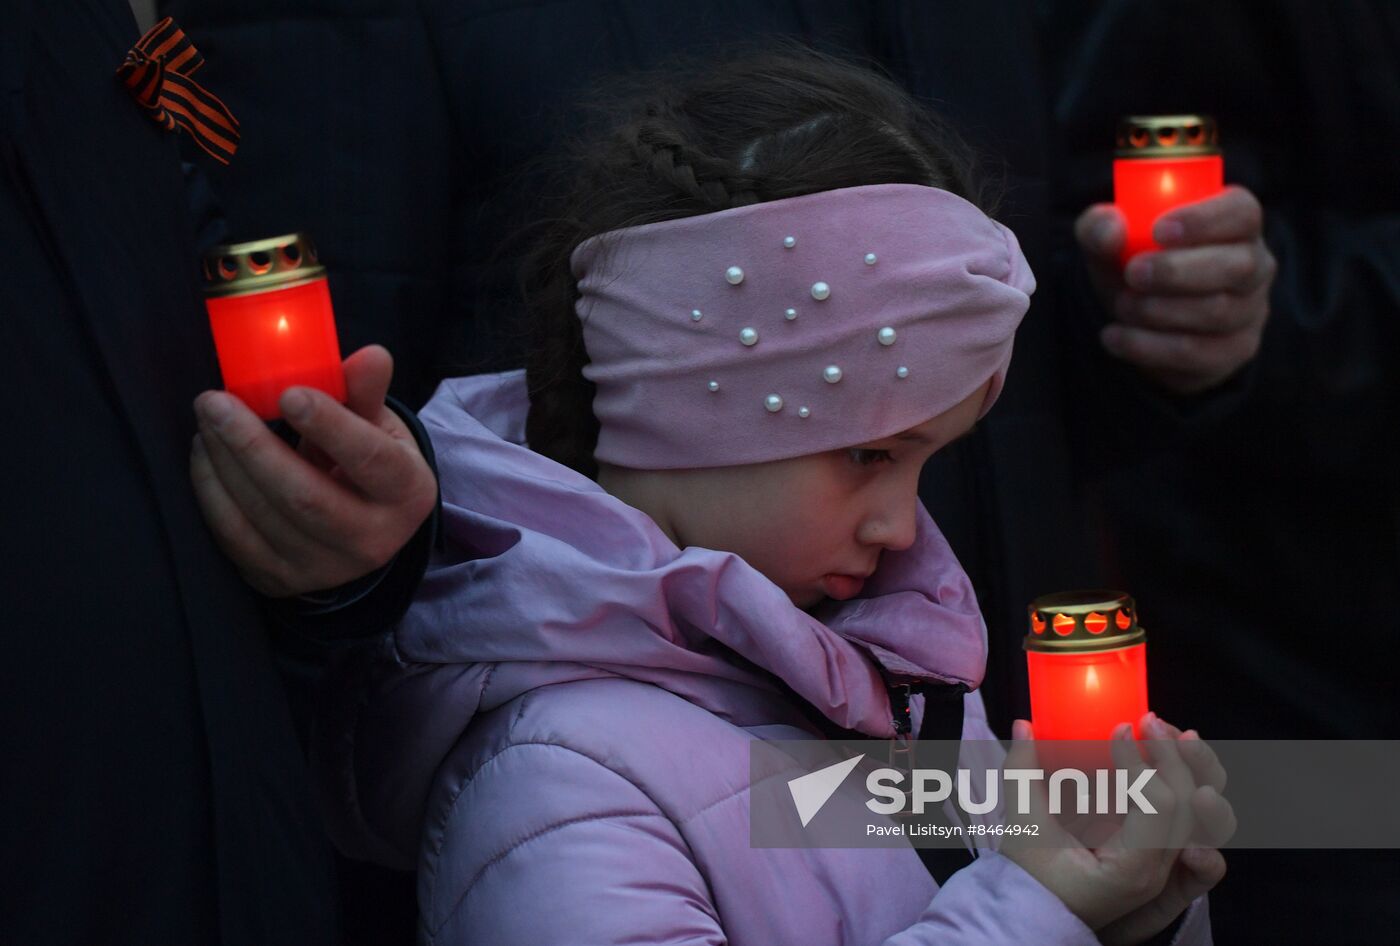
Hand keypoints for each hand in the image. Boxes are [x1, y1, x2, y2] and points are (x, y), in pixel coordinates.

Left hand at [189, 345, 436, 597]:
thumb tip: (371, 355)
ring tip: (207, 419)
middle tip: (215, 402)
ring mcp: (323, 567)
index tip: (289, 392)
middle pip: (305, 497)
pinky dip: (210, 491)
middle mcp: (371, 541)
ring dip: (224, 462)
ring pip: (263, 516)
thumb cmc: (368, 463)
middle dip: (253, 446)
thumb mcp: (380, 427)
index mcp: (406, 494)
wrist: (361, 529)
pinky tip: (204, 454)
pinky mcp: (280, 579)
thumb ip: (366, 392)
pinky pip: (234, 537)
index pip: (370, 461)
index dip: (330, 427)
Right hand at [1000, 714, 1232, 942]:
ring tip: (1177, 734)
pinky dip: (1188, 784)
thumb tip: (1023, 725)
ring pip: (1204, 814)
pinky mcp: (1160, 852)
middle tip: (1147, 721)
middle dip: (1174, 756)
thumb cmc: (1032, 883)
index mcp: (1132, 870)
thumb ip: (1022, 774)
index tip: (1116, 731)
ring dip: (1195, 770)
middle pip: (1189, 806)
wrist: (1040, 918)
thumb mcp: (1024, 829)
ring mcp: (1165, 863)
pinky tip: (1173, 754)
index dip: (1140, 762)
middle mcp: (1159, 870)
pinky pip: (1189, 817)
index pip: (1157, 806)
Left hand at [1075, 185, 1276, 394]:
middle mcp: (1254, 265)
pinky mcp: (1234, 350)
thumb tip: (1111, 229)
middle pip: (1239, 266)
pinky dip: (1149, 347)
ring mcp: (1250, 311)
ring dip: (1159, 311)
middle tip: (1133, 273)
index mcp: (1236, 223)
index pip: (1241, 212)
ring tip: (1122, 305)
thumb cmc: (1134, 264)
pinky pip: (1198, 352)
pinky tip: (1116, 337)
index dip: (1204, 220)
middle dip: (1179, 271)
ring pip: (1218, 313)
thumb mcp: (1109, 243)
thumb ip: (1099, 228)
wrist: (1135, 319)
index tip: (1158, 230)